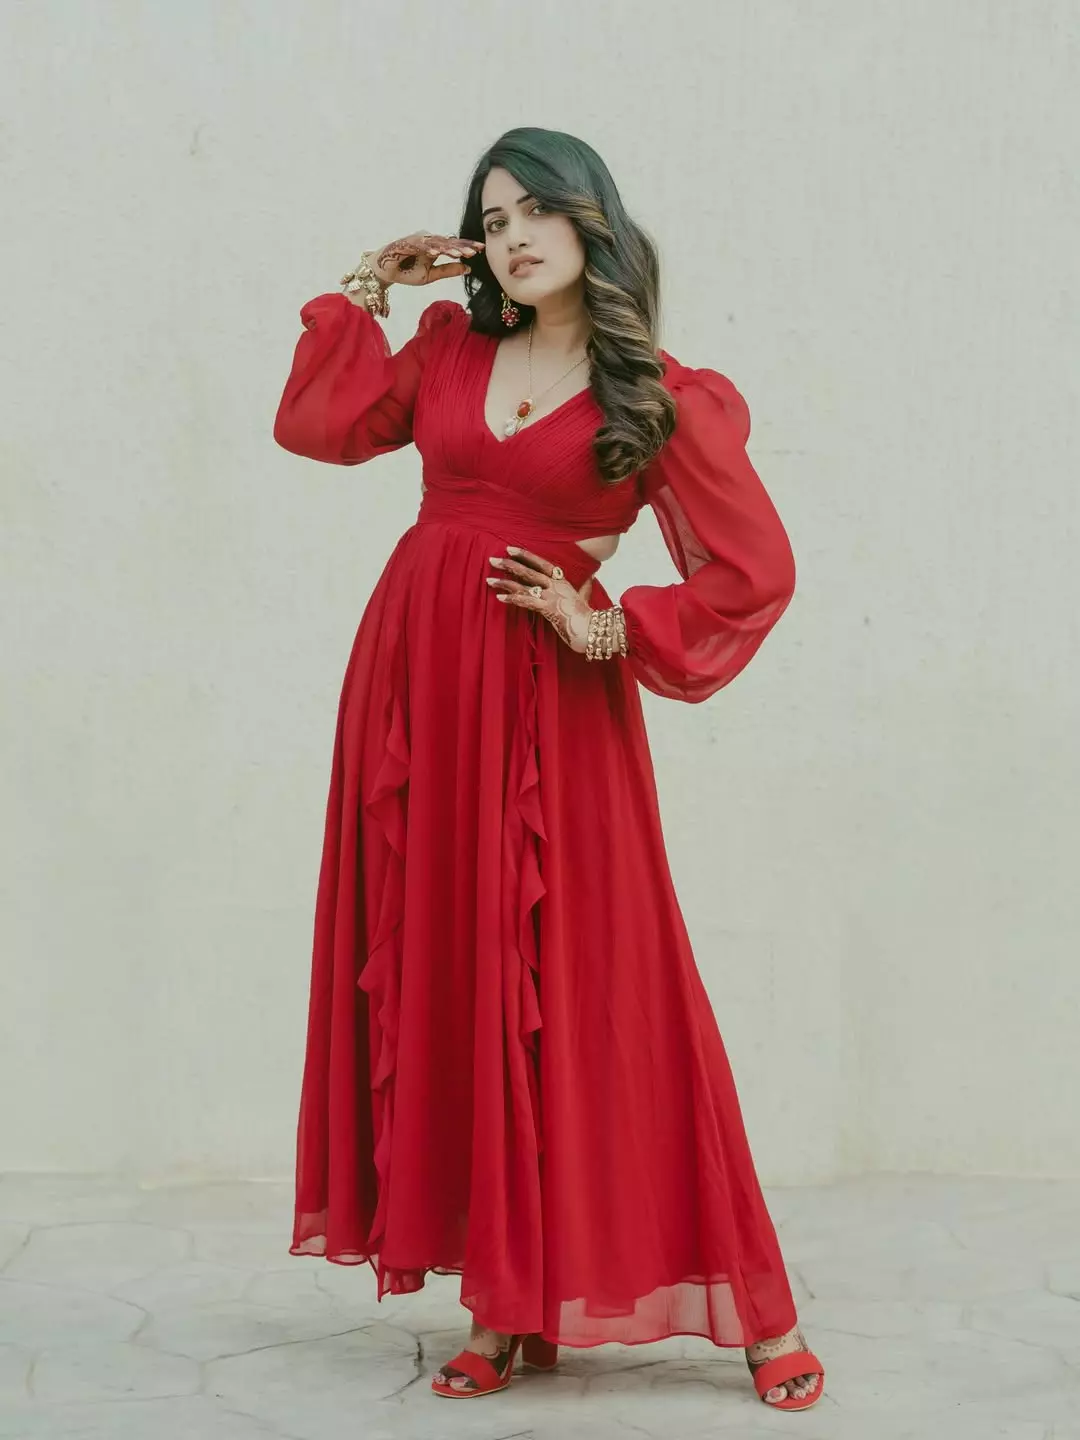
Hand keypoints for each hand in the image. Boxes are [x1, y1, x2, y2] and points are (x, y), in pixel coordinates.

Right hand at [367, 232, 482, 286]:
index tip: (482, 250)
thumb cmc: (408, 272)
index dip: (467, 247)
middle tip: (477, 250)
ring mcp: (418, 240)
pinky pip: (419, 245)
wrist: (386, 272)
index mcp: (436, 248)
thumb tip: (468, 268)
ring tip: (461, 254)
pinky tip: (437, 252)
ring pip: (436, 243)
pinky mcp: (406, 242)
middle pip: (449, 242)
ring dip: (449, 248)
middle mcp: (429, 241)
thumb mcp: (431, 275)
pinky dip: (428, 248)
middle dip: (463, 246)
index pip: (454, 246)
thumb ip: (448, 271)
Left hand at [487, 546, 594, 653]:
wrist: (591, 629)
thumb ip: (585, 586)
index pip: (541, 563)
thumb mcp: (586, 597)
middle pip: (528, 571)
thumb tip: (591, 577)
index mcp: (562, 581)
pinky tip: (499, 597)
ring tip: (489, 579)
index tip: (510, 549)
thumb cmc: (587, 615)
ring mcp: (551, 596)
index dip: (525, 555)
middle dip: (509, 564)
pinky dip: (513, 599)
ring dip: (505, 582)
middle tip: (492, 559)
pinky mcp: (548, 608)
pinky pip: (527, 601)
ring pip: (524, 585)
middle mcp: (555, 585)